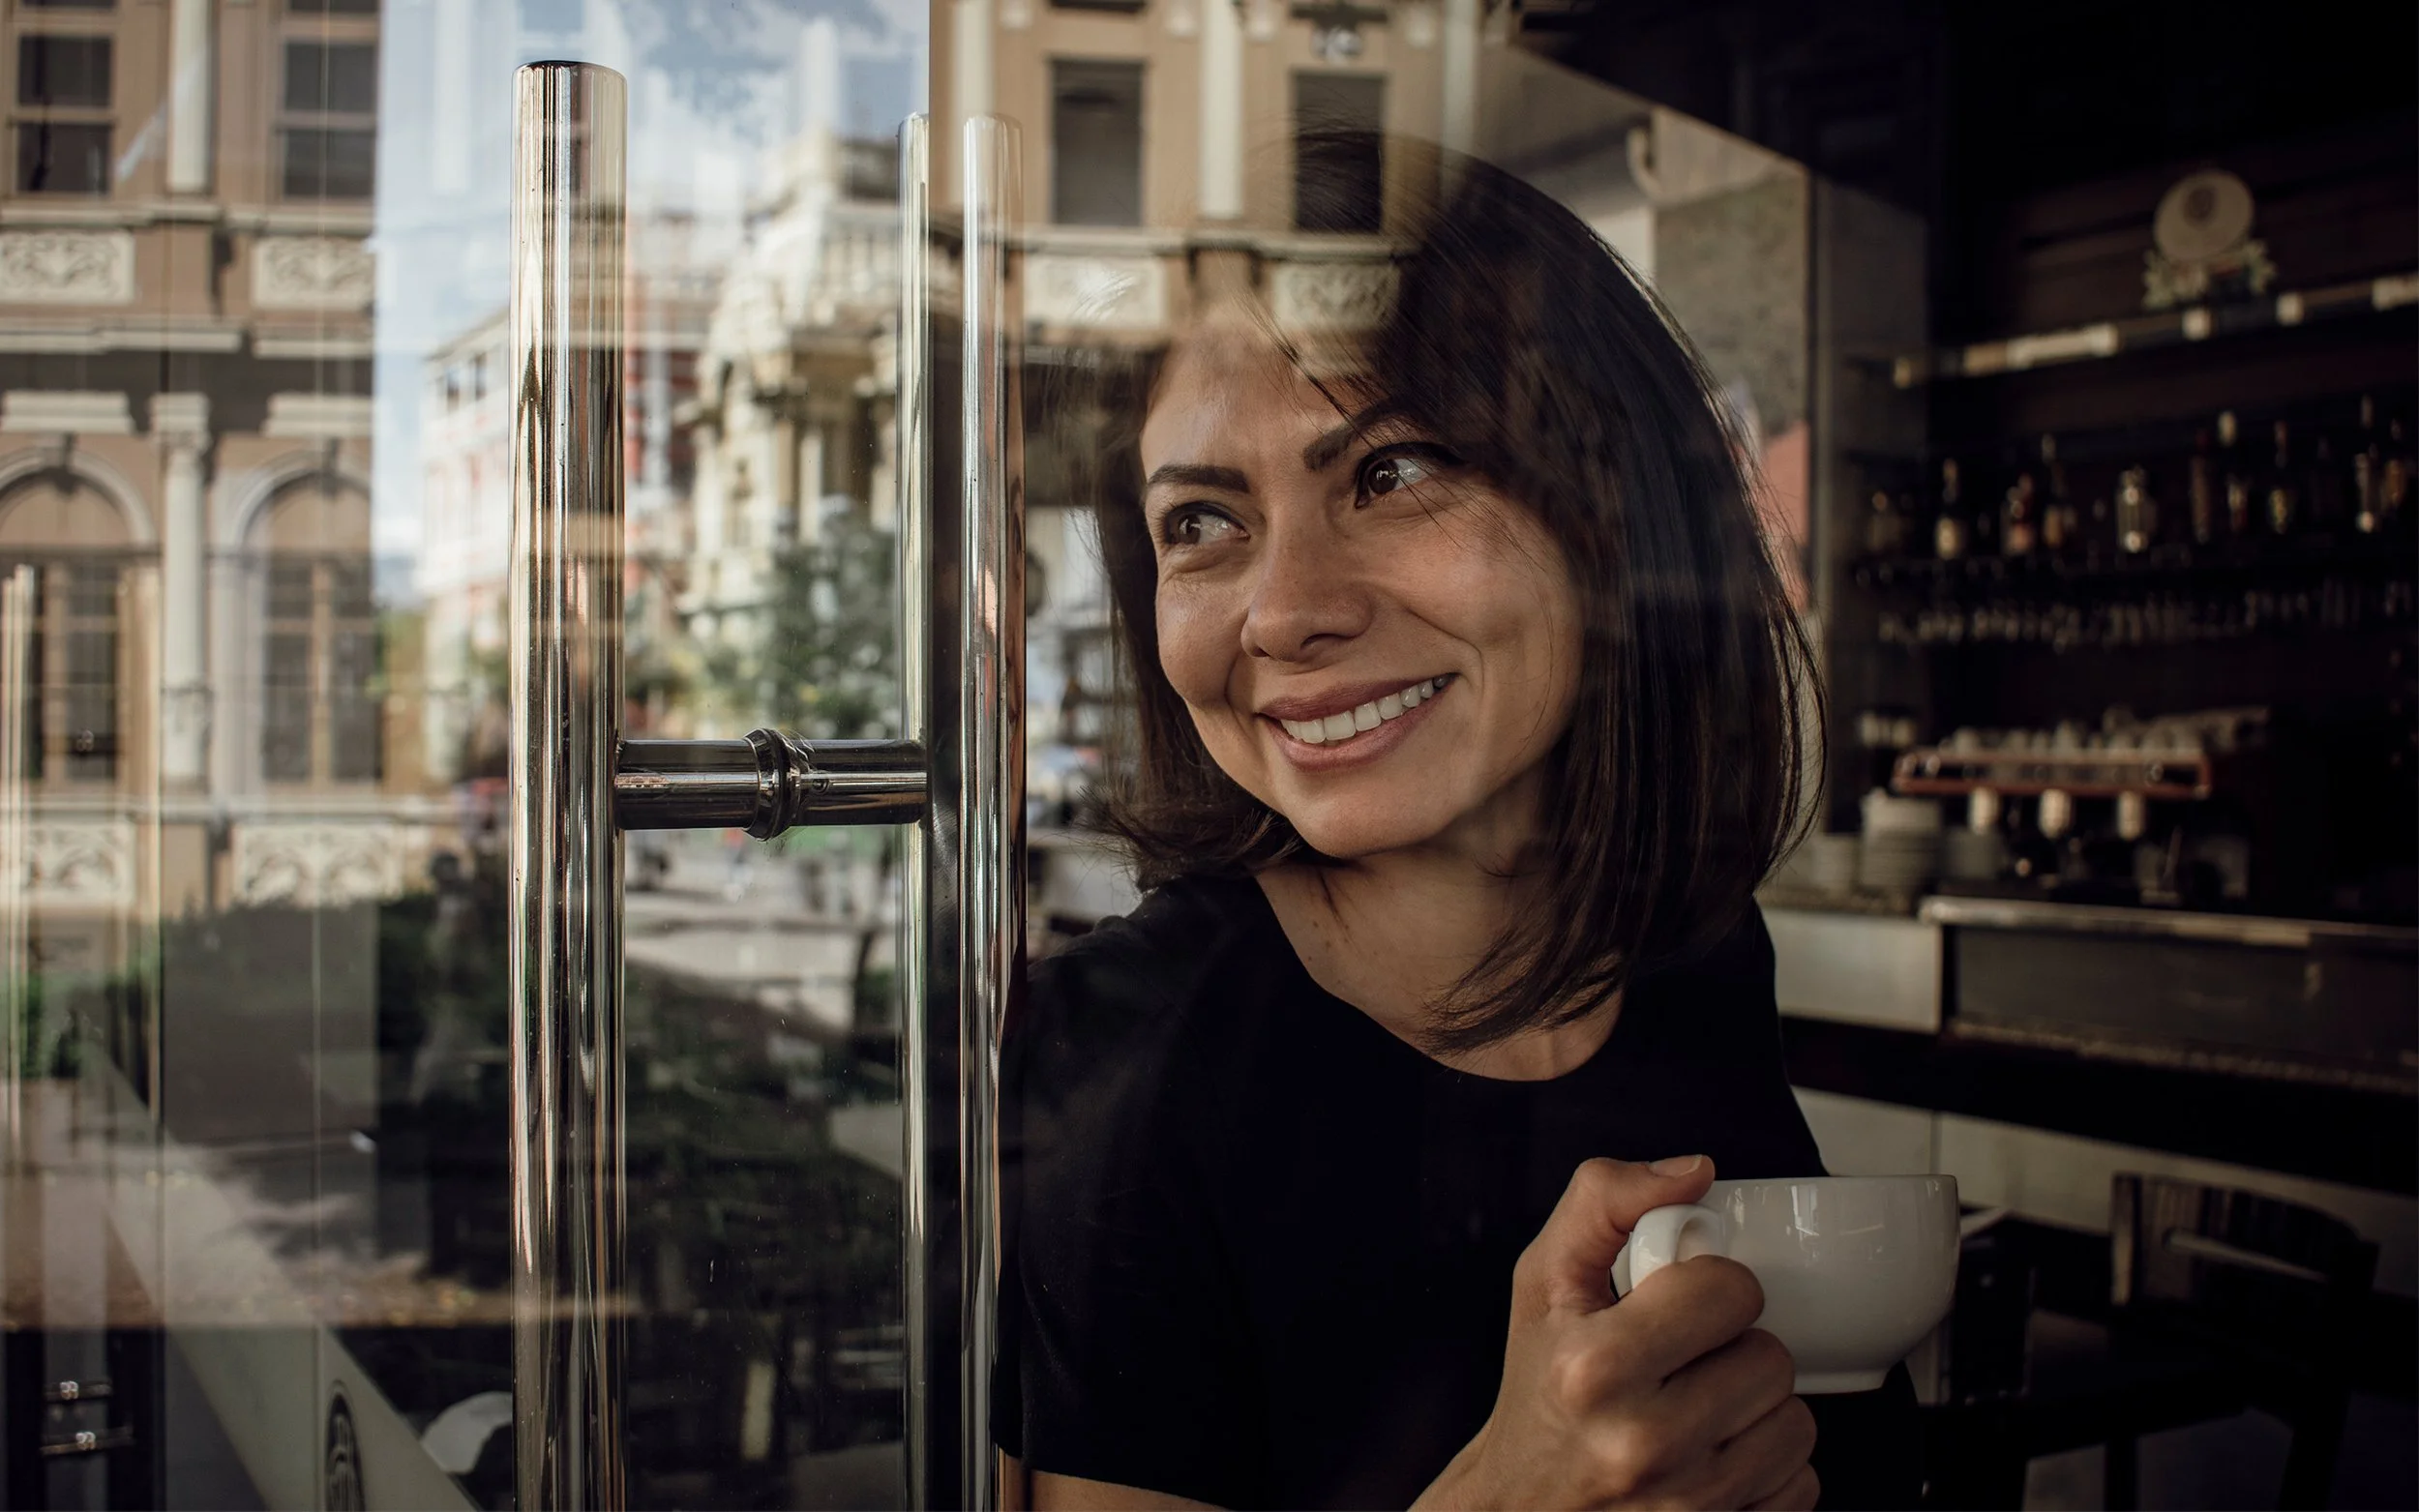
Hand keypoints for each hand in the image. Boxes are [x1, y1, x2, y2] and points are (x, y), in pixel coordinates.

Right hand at [1413, 1156, 1818, 1510]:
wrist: (1522, 1508)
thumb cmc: (1539, 1393)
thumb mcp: (1543, 1282)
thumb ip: (1604, 1202)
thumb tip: (1695, 1173)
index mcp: (1597, 1367)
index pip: (1730, 1290)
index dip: (1708, 1287)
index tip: (1674, 1306)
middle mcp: (1643, 1442)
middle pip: (1771, 1358)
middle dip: (1732, 1351)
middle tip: (1682, 1363)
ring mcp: (1689, 1504)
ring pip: (1795, 1423)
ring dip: (1756, 1409)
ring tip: (1699, 1409)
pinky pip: (1799, 1484)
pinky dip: (1765, 1467)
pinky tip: (1712, 1458)